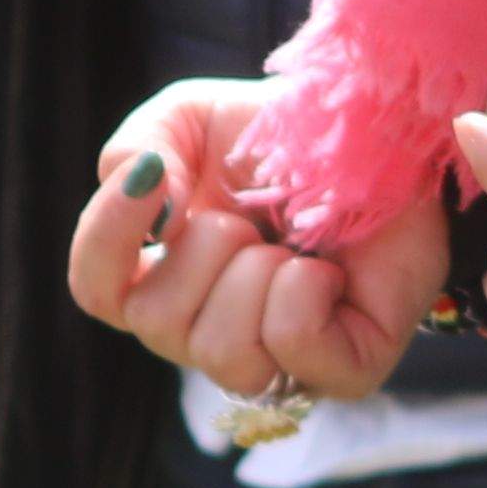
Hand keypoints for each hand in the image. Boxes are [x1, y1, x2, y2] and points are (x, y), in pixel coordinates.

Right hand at [63, 81, 445, 403]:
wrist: (388, 134)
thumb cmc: (287, 135)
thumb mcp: (190, 117)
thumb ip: (134, 149)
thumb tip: (147, 212)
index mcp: (168, 272)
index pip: (98, 289)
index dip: (106, 241)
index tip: (147, 180)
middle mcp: (211, 328)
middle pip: (157, 325)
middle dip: (206, 249)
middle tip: (251, 215)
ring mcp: (278, 362)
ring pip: (222, 350)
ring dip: (256, 272)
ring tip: (291, 244)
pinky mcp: (343, 370)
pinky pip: (292, 343)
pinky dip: (304, 290)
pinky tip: (325, 270)